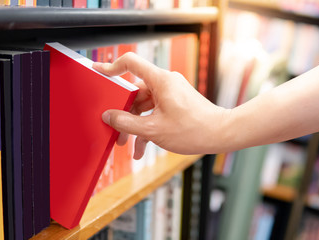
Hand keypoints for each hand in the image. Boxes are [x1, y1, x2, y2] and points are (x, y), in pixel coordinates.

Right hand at [93, 52, 228, 158]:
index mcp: (160, 81)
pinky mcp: (176, 103)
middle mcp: (166, 83)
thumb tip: (109, 117)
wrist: (220, 134)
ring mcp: (172, 93)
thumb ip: (126, 123)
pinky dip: (148, 126)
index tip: (98, 71)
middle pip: (135, 92)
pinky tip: (142, 148)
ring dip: (135, 125)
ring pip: (145, 106)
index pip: (131, 63)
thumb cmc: (193, 130)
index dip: (112, 66)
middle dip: (124, 114)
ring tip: (128, 146)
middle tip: (115, 132)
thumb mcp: (153, 130)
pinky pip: (156, 111)